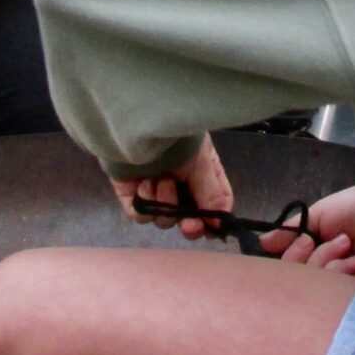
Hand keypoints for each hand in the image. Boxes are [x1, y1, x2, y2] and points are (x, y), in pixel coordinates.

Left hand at [110, 135, 233, 236]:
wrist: (135, 123)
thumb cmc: (176, 138)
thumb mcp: (201, 162)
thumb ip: (211, 194)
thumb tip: (222, 224)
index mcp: (202, 175)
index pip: (213, 206)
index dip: (214, 221)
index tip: (213, 230)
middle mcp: (180, 187)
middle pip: (188, 220)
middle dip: (190, 225)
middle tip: (190, 227)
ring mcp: (155, 193)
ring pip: (164, 220)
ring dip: (165, 203)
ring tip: (162, 179)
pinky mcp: (132, 196)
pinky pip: (141, 215)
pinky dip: (144, 204)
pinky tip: (144, 184)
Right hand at [263, 180, 354, 280]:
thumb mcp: (318, 215)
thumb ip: (291, 231)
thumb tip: (263, 242)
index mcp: (319, 253)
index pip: (290, 268)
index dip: (290, 255)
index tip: (303, 238)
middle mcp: (328, 271)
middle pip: (295, 280)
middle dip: (301, 258)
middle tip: (315, 240)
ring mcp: (342, 285)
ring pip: (311, 286)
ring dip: (324, 260)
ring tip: (345, 243)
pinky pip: (331, 293)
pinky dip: (338, 272)